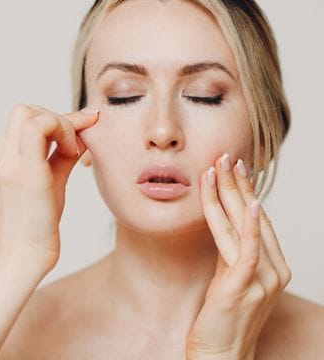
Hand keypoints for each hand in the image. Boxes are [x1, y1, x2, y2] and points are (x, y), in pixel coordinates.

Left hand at [0, 103, 99, 270]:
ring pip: (19, 118)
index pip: (38, 122)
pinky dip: (33, 134)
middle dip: (54, 119)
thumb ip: (69, 154)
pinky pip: (13, 133)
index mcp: (21, 171)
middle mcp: (2, 162)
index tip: (78, 141)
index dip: (66, 124)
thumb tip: (81, 132)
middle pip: (26, 111)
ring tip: (59, 146)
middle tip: (69, 141)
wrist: (18, 251)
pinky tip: (45, 151)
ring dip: (44, 125)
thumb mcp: (61, 188)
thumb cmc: (41, 228)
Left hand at [185, 153, 291, 359]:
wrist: (221, 356)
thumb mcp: (231, 275)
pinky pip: (249, 250)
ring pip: (246, 226)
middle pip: (254, 217)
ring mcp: (263, 279)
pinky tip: (250, 204)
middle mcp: (274, 270)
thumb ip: (232, 250)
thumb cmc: (224, 315)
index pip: (259, 220)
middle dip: (238, 184)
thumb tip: (224, 222)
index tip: (235, 167)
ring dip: (233, 194)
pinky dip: (251, 226)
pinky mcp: (244, 287)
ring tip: (222, 167)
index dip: (246, 191)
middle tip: (227, 156)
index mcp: (273, 265)